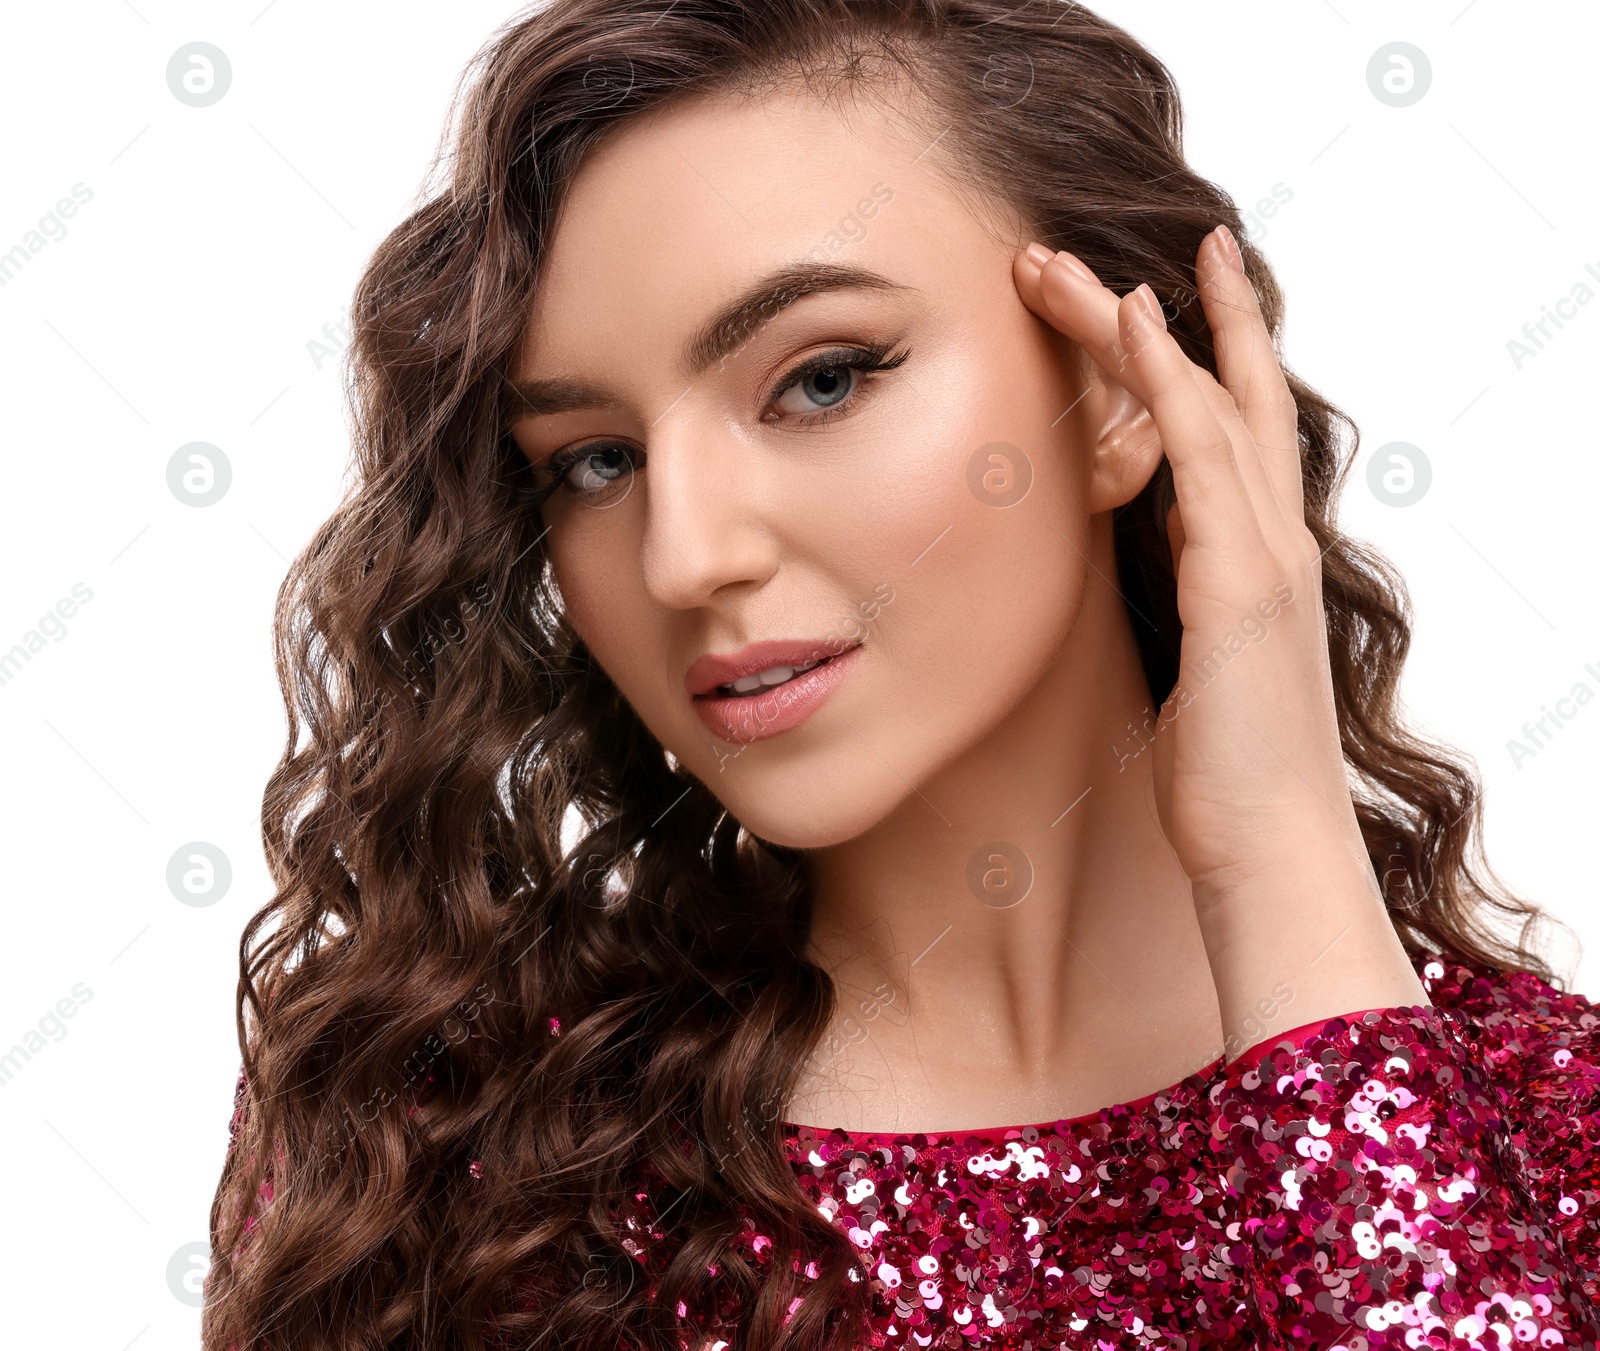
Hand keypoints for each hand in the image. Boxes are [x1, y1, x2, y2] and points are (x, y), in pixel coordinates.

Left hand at [1013, 227, 1425, 1052]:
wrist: (1268, 855)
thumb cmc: (1228, 781)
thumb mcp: (1197, 672)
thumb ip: (1189, 606)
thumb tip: (1155, 573)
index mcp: (1255, 562)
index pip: (1228, 435)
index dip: (1201, 359)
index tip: (1156, 297)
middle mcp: (1270, 541)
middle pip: (1223, 396)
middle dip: (1179, 315)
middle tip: (1113, 248)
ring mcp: (1263, 556)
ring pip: (1203, 402)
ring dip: (1139, 324)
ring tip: (1074, 263)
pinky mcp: (1241, 583)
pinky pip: (1199, 454)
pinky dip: (1166, 380)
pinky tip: (1130, 321)